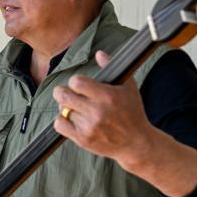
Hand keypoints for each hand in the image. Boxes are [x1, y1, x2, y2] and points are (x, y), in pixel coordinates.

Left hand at [53, 50, 196, 196]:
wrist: (136, 142)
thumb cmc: (132, 112)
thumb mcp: (128, 87)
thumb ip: (112, 68)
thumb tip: (99, 53)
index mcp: (108, 96)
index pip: (76, 82)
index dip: (75, 81)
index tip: (80, 85)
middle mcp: (97, 111)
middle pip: (64, 95)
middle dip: (63, 92)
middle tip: (67, 94)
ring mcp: (89, 126)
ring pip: (63, 110)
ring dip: (67, 108)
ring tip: (77, 109)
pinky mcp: (83, 139)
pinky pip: (60, 125)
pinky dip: (62, 120)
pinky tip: (71, 119)